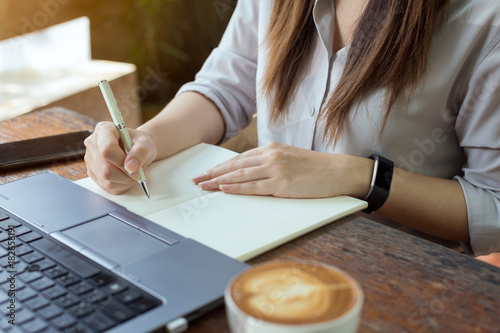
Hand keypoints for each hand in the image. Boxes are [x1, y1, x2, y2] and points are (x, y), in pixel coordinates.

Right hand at [84, 122, 156, 193]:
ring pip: (106, 180)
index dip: (122, 162)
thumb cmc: (140, 143)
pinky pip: (107, 186)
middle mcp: (93, 144)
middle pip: (105, 169)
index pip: (107, 149)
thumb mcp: (145, 144)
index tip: (136, 169)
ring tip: (134, 174)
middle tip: (138, 173)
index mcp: (104, 130)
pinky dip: (121, 186)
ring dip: (125, 181)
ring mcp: (90, 159)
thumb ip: (140, 153)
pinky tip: (127, 177)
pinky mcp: (93, 173)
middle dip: (125, 175)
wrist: (137, 149)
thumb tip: (130, 167)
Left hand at [192, 141, 372, 198]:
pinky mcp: (282, 183)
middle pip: (235, 165)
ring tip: (204, 186)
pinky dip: (236, 188)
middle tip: (197, 180)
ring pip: (240, 175)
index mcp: (272, 148)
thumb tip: (252, 173)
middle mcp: (271, 155)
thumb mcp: (290, 158)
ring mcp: (276, 169)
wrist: (338, 171)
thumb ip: (271, 162)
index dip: (221, 166)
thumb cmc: (316, 167)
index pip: (240, 158)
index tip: (207, 172)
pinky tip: (224, 190)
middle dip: (213, 173)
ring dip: (219, 181)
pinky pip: (254, 187)